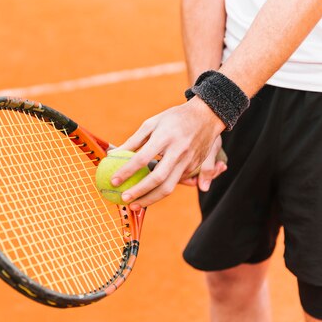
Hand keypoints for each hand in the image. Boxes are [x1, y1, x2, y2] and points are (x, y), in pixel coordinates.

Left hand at [111, 96, 225, 210]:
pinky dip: (161, 192)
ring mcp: (188, 161)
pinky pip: (175, 183)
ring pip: (168, 187)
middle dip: (139, 191)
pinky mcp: (193, 168)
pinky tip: (148, 196)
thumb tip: (113, 154)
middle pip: (158, 178)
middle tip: (124, 199)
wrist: (207, 116)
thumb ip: (133, 141)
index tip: (113, 181)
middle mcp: (178, 151)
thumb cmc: (174, 118)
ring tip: (134, 205)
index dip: (127, 171)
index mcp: (165, 137)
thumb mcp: (152, 123)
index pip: (142, 158)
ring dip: (150, 199)